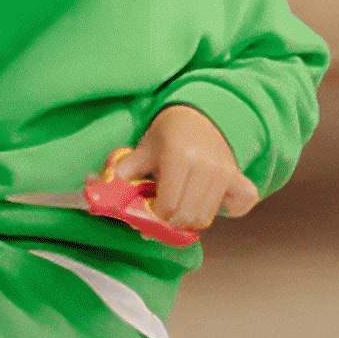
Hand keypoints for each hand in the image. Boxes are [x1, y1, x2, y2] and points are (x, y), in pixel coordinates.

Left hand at [118, 105, 257, 239]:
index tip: (150, 205)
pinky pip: (240, 207)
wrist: (200, 116)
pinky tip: (210, 200)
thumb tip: (98, 189)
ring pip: (207, 217)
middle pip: (188, 217)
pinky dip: (227, 210)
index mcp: (179, 157)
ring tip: (180, 202)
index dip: (155, 214)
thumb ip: (123, 172)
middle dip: (171, 221)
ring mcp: (226, 172)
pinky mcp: (239, 177)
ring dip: (191, 218)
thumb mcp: (143, 149)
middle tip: (162, 210)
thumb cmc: (168, 135)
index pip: (168, 207)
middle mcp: (207, 166)